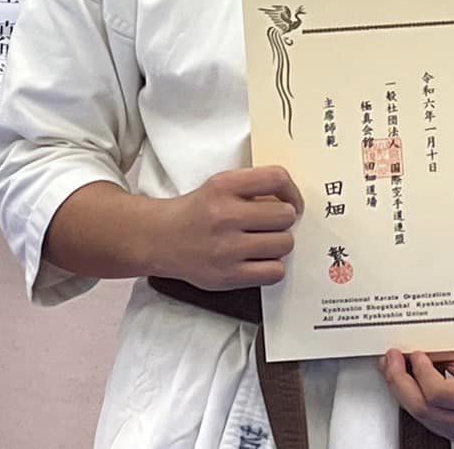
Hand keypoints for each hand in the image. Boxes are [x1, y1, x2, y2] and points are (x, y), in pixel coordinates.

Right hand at [148, 166, 303, 289]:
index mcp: (224, 186)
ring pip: (284, 244)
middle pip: (285, 215)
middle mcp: (224, 216)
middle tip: (270, 224)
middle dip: (283, 219)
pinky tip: (259, 260)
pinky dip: (272, 267)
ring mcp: (225, 249)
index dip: (292, 191)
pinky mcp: (226, 276)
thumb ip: (254, 187)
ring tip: (263, 242)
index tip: (292, 201)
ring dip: (279, 243)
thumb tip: (293, 201)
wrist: (160, 238)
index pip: (277, 178)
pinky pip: (274, 272)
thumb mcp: (221, 185)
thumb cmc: (198, 211)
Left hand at [379, 345, 453, 441]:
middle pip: (423, 409)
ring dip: (402, 389)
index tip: (415, 353)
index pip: (437, 394)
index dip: (419, 372)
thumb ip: (436, 353)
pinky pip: (425, 415)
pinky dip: (413, 395)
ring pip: (420, 416)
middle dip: (400, 381)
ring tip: (394, 366)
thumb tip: (405, 353)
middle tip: (392, 358)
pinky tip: (406, 379)